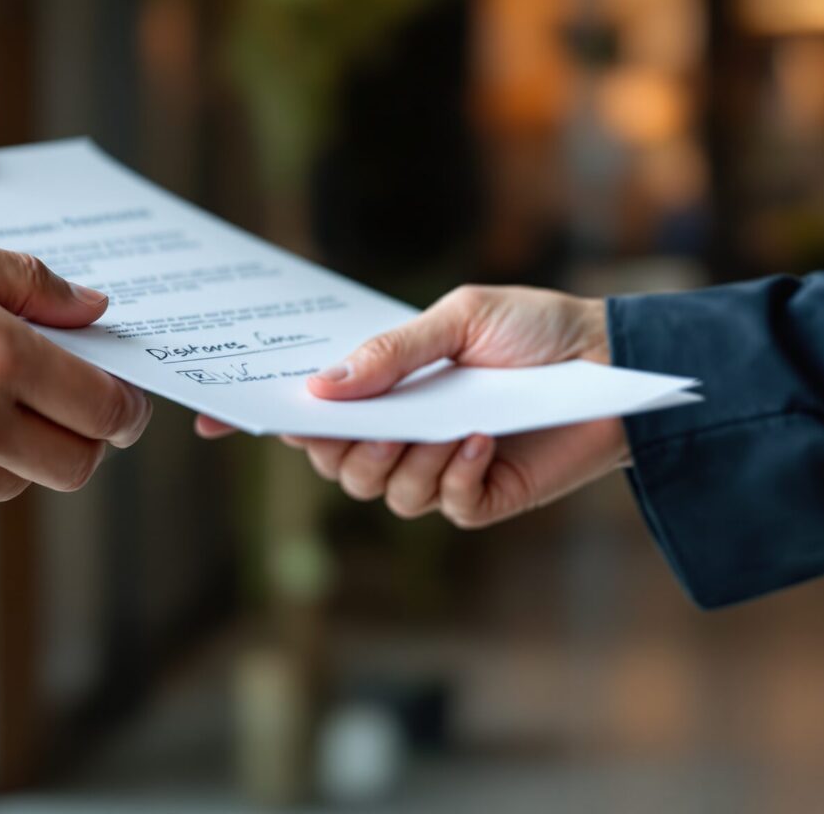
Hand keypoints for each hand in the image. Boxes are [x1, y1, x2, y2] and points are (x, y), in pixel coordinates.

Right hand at [194, 285, 629, 528]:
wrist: (615, 360)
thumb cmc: (534, 329)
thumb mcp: (457, 317)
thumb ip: (391, 351)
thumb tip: (323, 385)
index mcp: (385, 385)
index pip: (309, 409)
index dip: (257, 415)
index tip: (208, 416)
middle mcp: (402, 430)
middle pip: (333, 463)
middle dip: (346, 447)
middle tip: (382, 422)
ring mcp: (438, 467)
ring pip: (380, 492)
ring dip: (406, 461)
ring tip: (448, 427)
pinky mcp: (481, 495)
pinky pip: (442, 506)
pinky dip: (454, 475)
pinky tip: (482, 442)